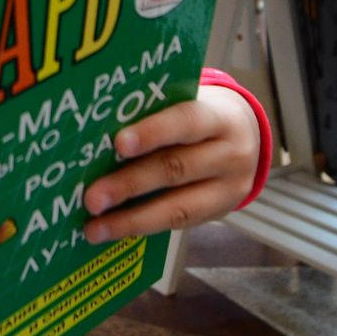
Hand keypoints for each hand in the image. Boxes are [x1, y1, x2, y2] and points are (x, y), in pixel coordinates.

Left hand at [82, 84, 260, 242]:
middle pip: (176, 168)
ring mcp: (230, 188)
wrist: (244, 138)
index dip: (152, 132)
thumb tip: (96, 136)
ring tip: (95, 227)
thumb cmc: (196, 118)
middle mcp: (230, 153)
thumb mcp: (186, 106)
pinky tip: (114, 230)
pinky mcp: (220, 213)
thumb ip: (154, 115)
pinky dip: (142, 227)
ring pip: (178, 207)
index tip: (118, 143)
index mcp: (218, 117)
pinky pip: (179, 224)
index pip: (186, 121)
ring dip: (131, 219)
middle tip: (92, 199)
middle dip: (129, 185)